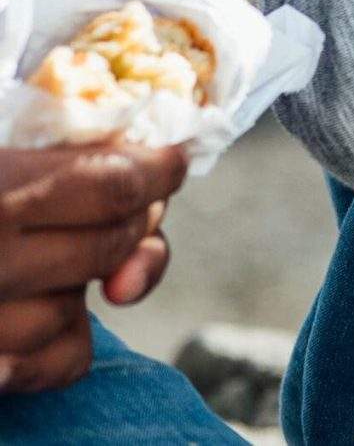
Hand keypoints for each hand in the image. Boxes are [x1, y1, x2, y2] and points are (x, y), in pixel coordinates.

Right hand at [0, 143, 186, 394]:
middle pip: (113, 241)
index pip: (113, 182)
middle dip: (131, 223)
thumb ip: (60, 161)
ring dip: (80, 285)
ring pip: (81, 305)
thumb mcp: (4, 158)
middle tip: (119, 211)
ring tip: (44, 262)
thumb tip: (155, 161)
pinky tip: (34, 317)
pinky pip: (63, 361)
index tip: (171, 162)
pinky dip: (64, 342)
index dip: (157, 170)